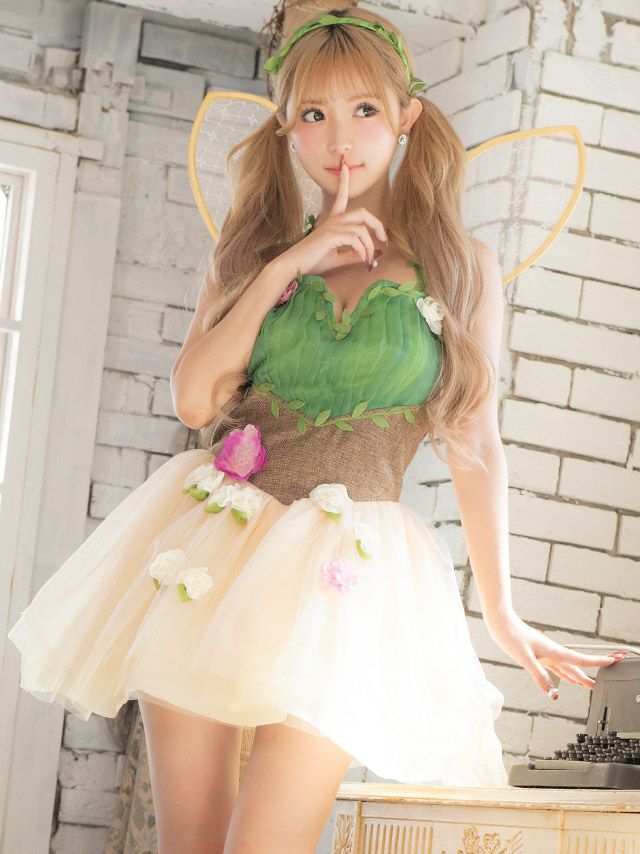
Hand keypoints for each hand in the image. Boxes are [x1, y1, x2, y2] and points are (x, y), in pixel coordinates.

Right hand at [280, 154, 387, 277]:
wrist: (292, 266)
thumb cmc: (311, 261)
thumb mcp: (336, 258)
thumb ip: (352, 255)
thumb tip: (369, 257)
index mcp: (331, 222)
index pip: (340, 197)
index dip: (343, 181)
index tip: (345, 167)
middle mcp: (332, 221)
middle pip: (362, 212)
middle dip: (377, 224)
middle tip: (384, 239)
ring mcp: (331, 227)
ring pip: (361, 229)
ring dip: (369, 246)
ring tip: (369, 259)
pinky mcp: (330, 236)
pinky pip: (355, 239)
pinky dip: (362, 251)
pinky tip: (362, 260)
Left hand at [486, 611, 626, 697]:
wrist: (500, 623)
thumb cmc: (511, 636)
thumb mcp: (525, 658)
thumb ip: (540, 676)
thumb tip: (553, 694)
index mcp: (553, 652)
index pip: (580, 660)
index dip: (597, 662)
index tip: (612, 662)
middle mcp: (552, 652)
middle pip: (576, 666)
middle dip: (590, 674)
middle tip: (603, 682)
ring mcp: (545, 653)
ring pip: (567, 667)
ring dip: (578, 675)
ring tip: (589, 684)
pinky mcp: (538, 654)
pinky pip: (556, 666)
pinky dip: (565, 673)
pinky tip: (567, 678)